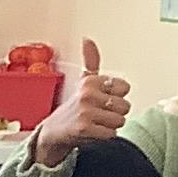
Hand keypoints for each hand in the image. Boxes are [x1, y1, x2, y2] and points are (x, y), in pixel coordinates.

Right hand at [34, 39, 130, 161]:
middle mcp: (88, 94)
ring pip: (120, 121)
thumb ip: (91, 61)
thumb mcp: (83, 82)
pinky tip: (92, 132)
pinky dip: (104, 137)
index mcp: (91, 81)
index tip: (102, 100)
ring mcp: (85, 111)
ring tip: (96, 123)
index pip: (124, 88)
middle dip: (115, 113)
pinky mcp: (84, 128)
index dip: (116, 97)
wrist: (52, 132)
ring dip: (110, 126)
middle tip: (99, 114)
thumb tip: (87, 40)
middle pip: (125, 106)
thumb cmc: (72, 108)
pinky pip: (111, 134)